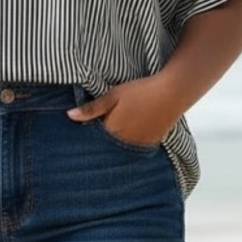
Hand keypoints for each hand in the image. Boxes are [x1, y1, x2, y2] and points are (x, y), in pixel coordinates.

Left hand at [66, 75, 181, 146]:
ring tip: (117, 131)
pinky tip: (130, 132)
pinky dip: (128, 143)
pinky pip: (133, 149)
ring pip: (119, 149)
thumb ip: (92, 108)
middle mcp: (124, 143)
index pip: (93, 140)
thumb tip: (69, 116)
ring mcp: (138, 146)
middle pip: (106, 147)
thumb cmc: (141, 91)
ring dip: (115, 143)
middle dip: (100, 142)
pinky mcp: (149, 145)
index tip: (86, 130)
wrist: (172, 92)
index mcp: (112, 131)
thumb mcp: (113, 96)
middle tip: (100, 130)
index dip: (88, 134)